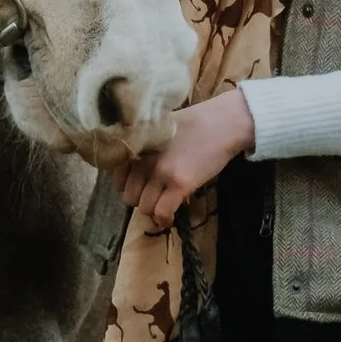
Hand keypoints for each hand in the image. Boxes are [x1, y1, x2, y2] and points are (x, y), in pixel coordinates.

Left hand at [112, 89, 256, 228]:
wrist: (222, 122)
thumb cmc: (193, 122)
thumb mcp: (159, 131)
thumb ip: (144, 149)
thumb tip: (134, 170)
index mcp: (136, 147)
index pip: (118, 180)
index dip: (130, 187)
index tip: (142, 187)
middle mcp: (143, 160)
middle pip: (130, 197)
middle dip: (142, 200)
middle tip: (157, 196)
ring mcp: (161, 173)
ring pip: (145, 208)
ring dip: (154, 210)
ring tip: (165, 205)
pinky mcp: (180, 184)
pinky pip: (162, 212)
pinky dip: (164, 219)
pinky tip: (170, 217)